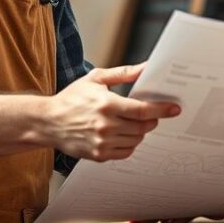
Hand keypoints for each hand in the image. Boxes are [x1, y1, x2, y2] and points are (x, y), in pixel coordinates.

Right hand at [47, 63, 180, 161]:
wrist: (48, 122)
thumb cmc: (72, 98)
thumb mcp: (95, 79)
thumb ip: (123, 73)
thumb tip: (146, 67)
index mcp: (107, 105)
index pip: (142, 110)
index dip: (161, 109)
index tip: (175, 109)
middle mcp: (105, 126)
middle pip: (143, 127)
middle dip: (152, 121)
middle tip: (150, 115)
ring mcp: (102, 143)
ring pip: (136, 140)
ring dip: (140, 132)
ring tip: (131, 123)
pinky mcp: (99, 155)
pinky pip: (126, 152)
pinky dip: (130, 144)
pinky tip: (122, 134)